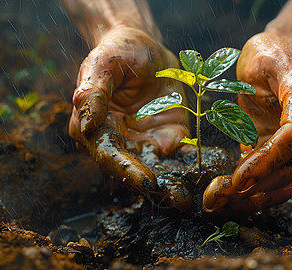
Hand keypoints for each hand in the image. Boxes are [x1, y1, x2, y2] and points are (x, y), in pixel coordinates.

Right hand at [69, 27, 188, 194]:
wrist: (145, 47)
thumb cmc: (118, 52)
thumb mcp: (104, 64)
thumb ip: (93, 92)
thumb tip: (85, 125)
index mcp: (96, 128)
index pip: (108, 154)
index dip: (126, 169)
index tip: (146, 180)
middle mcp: (120, 141)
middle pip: (133, 170)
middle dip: (154, 186)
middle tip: (175, 200)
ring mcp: (145, 141)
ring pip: (158, 168)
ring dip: (172, 185)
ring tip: (188, 199)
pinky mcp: (168, 137)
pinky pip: (180, 155)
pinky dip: (191, 166)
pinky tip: (206, 175)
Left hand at [203, 32, 291, 215]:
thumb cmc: (273, 53)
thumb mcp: (258, 58)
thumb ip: (254, 93)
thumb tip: (247, 142)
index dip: (268, 161)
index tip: (236, 180)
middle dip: (252, 186)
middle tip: (213, 199)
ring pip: (291, 180)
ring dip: (255, 198)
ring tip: (219, 205)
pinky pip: (289, 180)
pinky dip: (263, 194)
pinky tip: (237, 202)